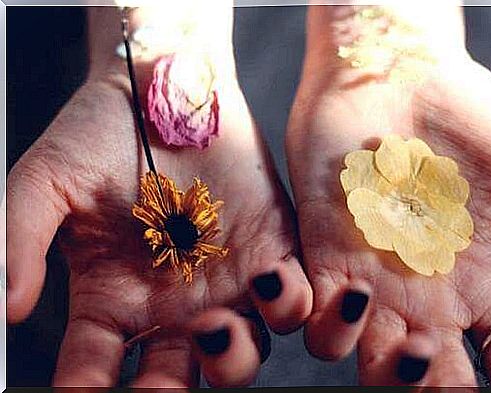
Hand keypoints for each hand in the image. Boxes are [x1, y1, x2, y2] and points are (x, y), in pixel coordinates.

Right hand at [6, 5, 311, 387]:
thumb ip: (19, 238)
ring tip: (216, 323)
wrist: (165, 87)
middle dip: (168, 392)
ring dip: (232, 356)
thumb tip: (7, 306)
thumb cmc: (101, 132)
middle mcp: (172, 305)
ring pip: (241, 352)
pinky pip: (290, 298)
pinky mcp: (271, 252)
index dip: (87, 388)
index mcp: (113, 299)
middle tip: (160, 387)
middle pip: (175, 377)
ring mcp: (226, 284)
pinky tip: (274, 282)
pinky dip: (289, 303)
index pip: (95, 367)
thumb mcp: (49, 180)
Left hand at [286, 5, 490, 385]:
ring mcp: (372, 281)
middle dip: (442, 388)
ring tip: (414, 337)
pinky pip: (317, 318)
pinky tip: (356, 297)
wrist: (393, 76)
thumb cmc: (464, 116)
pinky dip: (332, 325)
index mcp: (480, 283)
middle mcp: (425, 295)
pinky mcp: (324, 258)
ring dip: (391, 369)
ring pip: (371, 362)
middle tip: (447, 359)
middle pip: (432, 374)